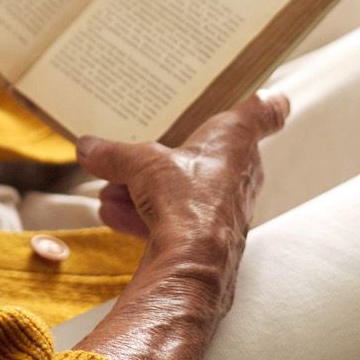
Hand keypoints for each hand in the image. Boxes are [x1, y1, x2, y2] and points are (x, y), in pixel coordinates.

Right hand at [74, 90, 290, 303]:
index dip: (267, 102)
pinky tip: (111, 215)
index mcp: (235, 141)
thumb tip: (87, 148)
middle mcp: (238, 173)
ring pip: (183, 190)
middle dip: (163, 158)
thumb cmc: (188, 200)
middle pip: (205, 155)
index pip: (265, 113)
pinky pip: (175, 218)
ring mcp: (225, 208)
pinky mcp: (208, 239)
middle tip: (132, 155)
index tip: (272, 95)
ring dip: (144, 190)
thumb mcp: (142, 164)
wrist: (196, 264)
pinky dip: (143, 216)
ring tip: (110, 191)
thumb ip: (114, 154)